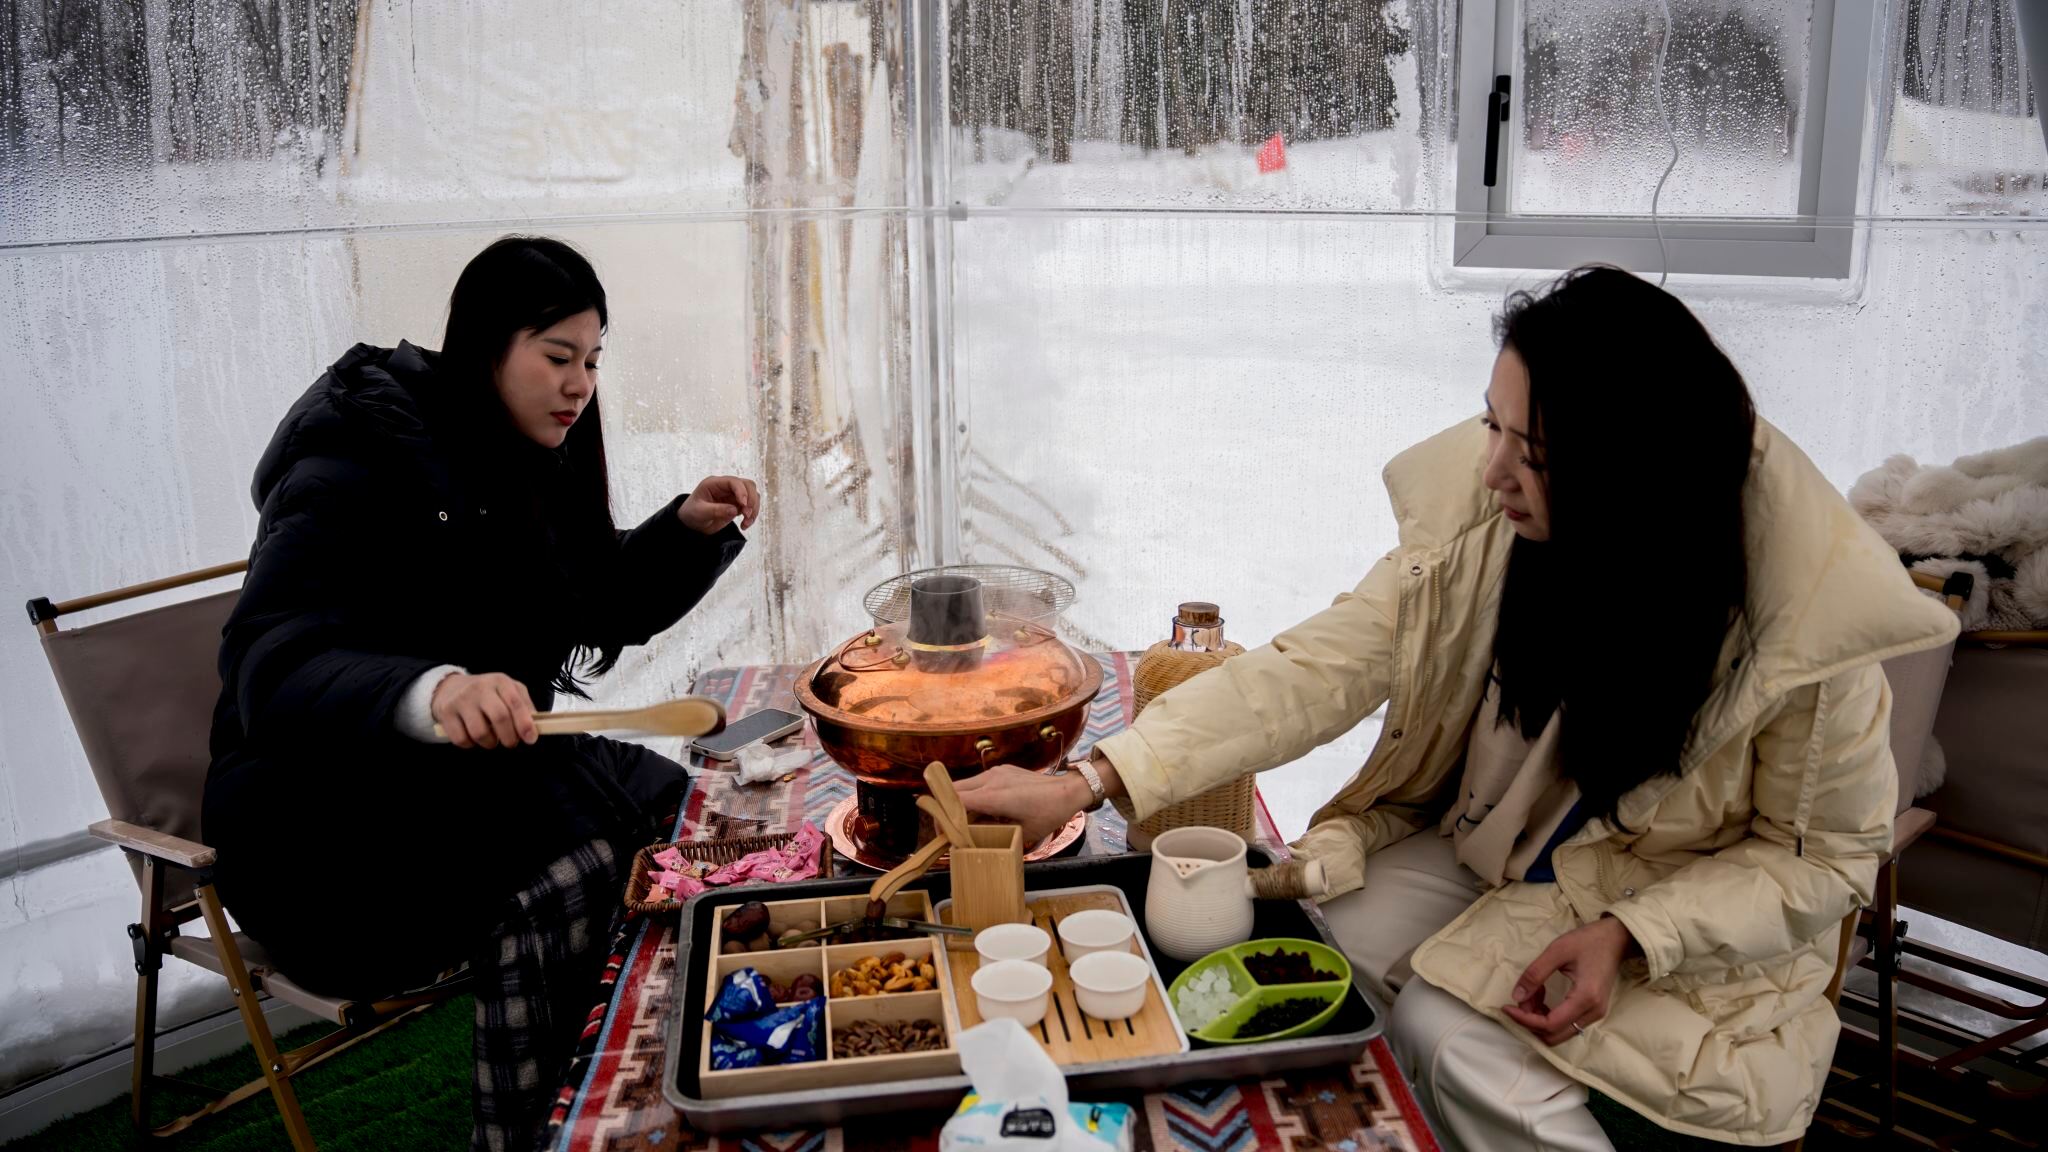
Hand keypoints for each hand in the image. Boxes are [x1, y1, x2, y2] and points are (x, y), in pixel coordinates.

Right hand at [432, 672, 537, 749]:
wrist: (451, 687)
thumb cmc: (487, 693)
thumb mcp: (508, 690)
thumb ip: (524, 705)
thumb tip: (534, 726)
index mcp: (500, 681)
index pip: (515, 703)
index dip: (524, 724)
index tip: (530, 739)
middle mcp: (480, 688)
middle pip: (499, 717)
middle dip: (509, 737)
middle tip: (511, 743)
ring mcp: (462, 700)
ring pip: (480, 732)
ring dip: (490, 743)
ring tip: (491, 739)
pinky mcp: (446, 713)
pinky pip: (461, 739)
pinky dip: (470, 744)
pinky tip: (473, 738)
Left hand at [679, 475, 759, 533]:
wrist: (692, 524)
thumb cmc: (692, 514)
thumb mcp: (700, 512)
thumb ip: (717, 510)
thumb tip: (734, 510)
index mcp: (714, 484)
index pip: (733, 482)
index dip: (741, 491)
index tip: (743, 504)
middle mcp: (725, 487)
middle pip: (747, 485)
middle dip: (751, 499)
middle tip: (747, 514)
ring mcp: (733, 495)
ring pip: (753, 495)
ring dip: (753, 508)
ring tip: (746, 522)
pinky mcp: (737, 505)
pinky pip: (751, 506)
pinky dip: (752, 515)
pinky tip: (745, 524)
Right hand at [954, 764, 1093, 844]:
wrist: (1068, 791)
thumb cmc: (1048, 814)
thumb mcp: (1021, 833)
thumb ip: (992, 834)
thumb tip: (972, 837)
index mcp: (994, 796)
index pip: (953, 800)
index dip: (943, 816)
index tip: (943, 833)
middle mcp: (990, 779)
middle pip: (953, 790)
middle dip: (947, 808)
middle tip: (950, 829)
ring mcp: (996, 772)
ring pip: (965, 785)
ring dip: (961, 802)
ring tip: (969, 822)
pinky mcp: (1002, 770)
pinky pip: (979, 782)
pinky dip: (974, 795)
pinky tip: (986, 811)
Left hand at [1501, 916, 1635, 1044]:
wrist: (1615, 939)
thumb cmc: (1588, 941)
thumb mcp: (1557, 951)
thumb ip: (1535, 974)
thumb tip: (1516, 996)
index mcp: (1586, 998)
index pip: (1550, 1024)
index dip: (1525, 1020)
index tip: (1506, 1007)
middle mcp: (1593, 1012)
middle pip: (1554, 1035)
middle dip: (1530, 1022)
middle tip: (1518, 1001)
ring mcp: (1595, 1014)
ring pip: (1559, 1032)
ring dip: (1539, 1018)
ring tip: (1531, 993)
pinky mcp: (1593, 1011)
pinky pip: (1566, 1024)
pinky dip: (1548, 1015)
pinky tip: (1541, 995)